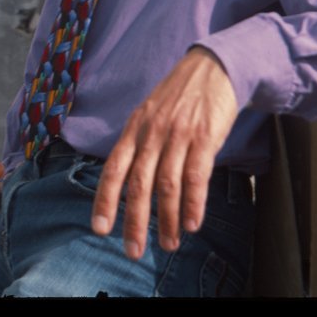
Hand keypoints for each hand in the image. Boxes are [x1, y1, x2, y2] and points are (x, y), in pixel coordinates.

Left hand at [89, 45, 239, 259]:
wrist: (216, 66)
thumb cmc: (183, 94)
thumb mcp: (151, 112)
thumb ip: (140, 142)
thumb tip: (130, 180)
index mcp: (136, 128)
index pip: (114, 169)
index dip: (105, 201)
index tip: (101, 229)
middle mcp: (153, 132)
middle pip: (138, 183)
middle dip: (135, 221)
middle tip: (134, 250)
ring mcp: (179, 134)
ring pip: (167, 184)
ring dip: (166, 219)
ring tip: (168, 243)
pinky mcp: (205, 136)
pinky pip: (196, 175)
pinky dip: (193, 202)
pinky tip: (192, 223)